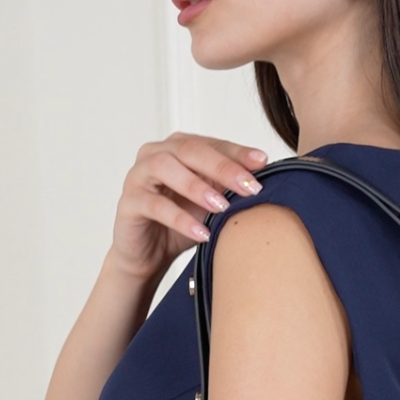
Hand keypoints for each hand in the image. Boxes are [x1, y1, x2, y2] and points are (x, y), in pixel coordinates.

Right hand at [107, 132, 267, 281]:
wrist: (148, 255)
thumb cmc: (180, 225)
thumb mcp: (211, 205)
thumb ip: (230, 189)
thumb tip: (271, 181)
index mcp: (180, 148)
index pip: (212, 144)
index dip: (238, 152)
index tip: (264, 162)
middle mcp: (157, 154)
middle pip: (191, 150)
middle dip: (223, 167)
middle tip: (249, 185)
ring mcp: (139, 175)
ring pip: (167, 168)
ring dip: (197, 186)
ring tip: (222, 206)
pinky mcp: (129, 202)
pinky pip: (154, 205)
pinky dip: (180, 219)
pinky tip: (201, 233)